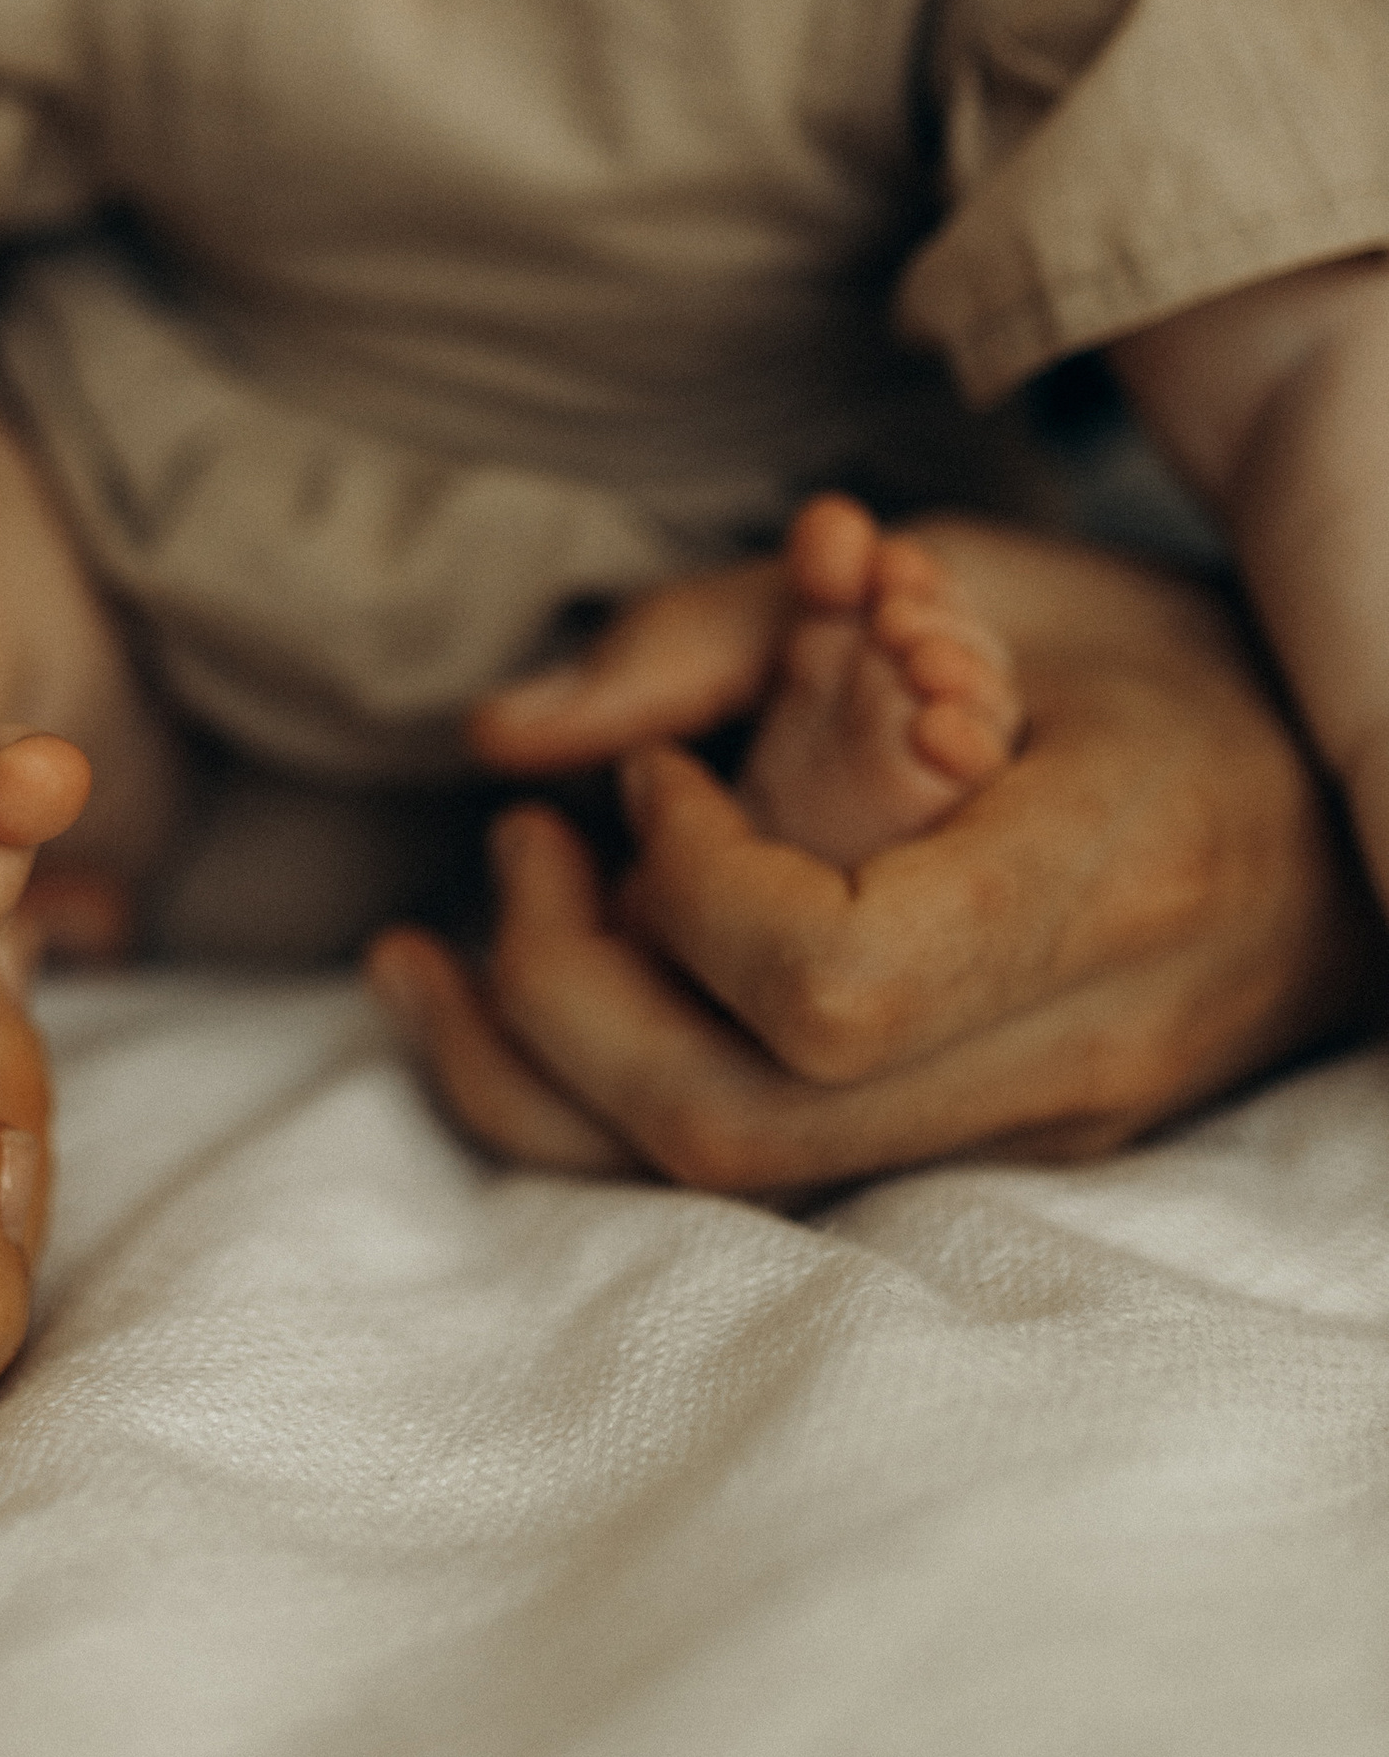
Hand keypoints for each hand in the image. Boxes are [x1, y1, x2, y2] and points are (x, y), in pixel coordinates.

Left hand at [375, 520, 1379, 1193]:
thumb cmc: (1151, 659)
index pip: (830, 986)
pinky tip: (544, 978)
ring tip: (457, 933)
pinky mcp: (982, 1163)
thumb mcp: (960, 572)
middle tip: (526, 849)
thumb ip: (715, 633)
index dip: (689, 887)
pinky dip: (617, 1086)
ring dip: (540, 1066)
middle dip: (559, 999)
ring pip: (723, 1184)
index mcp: (1102, 885)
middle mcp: (1071, 1053)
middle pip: (739, 1125)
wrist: (1346, 809)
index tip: (661, 777)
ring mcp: (1028, 1137)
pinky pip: (767, 1169)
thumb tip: (497, 736)